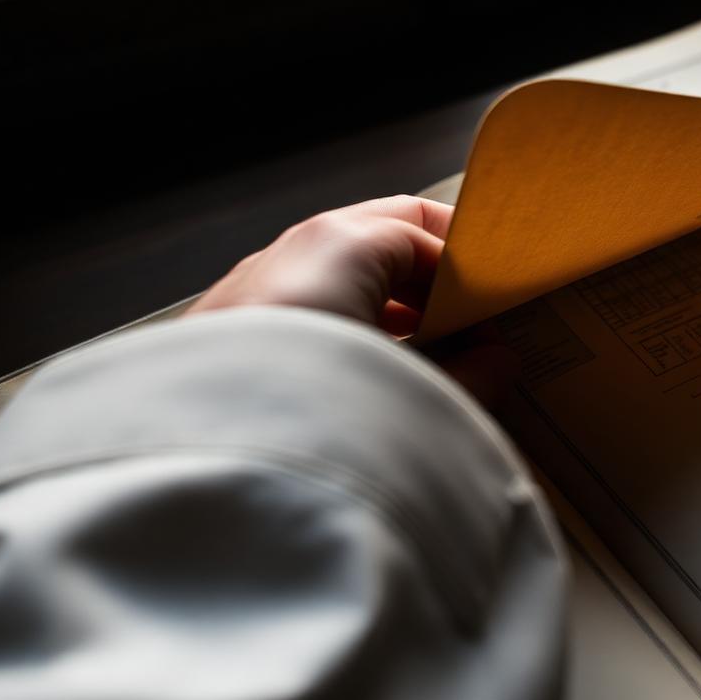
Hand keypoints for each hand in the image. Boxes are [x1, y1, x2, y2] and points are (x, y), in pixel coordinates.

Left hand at [189, 196, 518, 408]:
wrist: (200, 472)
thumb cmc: (315, 413)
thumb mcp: (417, 393)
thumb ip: (470, 373)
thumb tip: (496, 362)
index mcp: (341, 242)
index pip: (424, 228)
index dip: (468, 269)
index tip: (500, 307)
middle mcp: (288, 252)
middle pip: (378, 243)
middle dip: (429, 284)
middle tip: (472, 331)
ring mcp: (249, 290)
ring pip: (336, 279)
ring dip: (387, 313)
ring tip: (427, 366)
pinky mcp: (223, 335)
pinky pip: (300, 315)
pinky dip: (342, 335)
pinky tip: (364, 388)